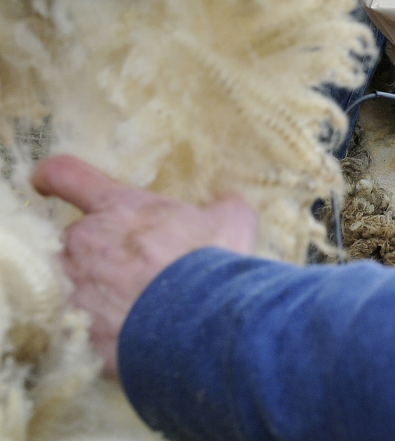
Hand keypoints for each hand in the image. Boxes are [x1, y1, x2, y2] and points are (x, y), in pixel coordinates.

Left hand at [31, 155, 257, 376]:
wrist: (199, 324)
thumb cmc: (211, 264)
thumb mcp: (232, 219)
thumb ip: (220, 204)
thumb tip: (223, 203)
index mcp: (117, 205)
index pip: (65, 173)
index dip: (54, 176)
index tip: (50, 184)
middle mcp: (84, 240)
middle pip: (74, 238)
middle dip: (100, 251)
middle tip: (137, 270)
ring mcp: (72, 286)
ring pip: (69, 280)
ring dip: (91, 289)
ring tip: (128, 306)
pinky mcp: (71, 329)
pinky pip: (72, 322)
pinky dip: (92, 325)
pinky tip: (125, 333)